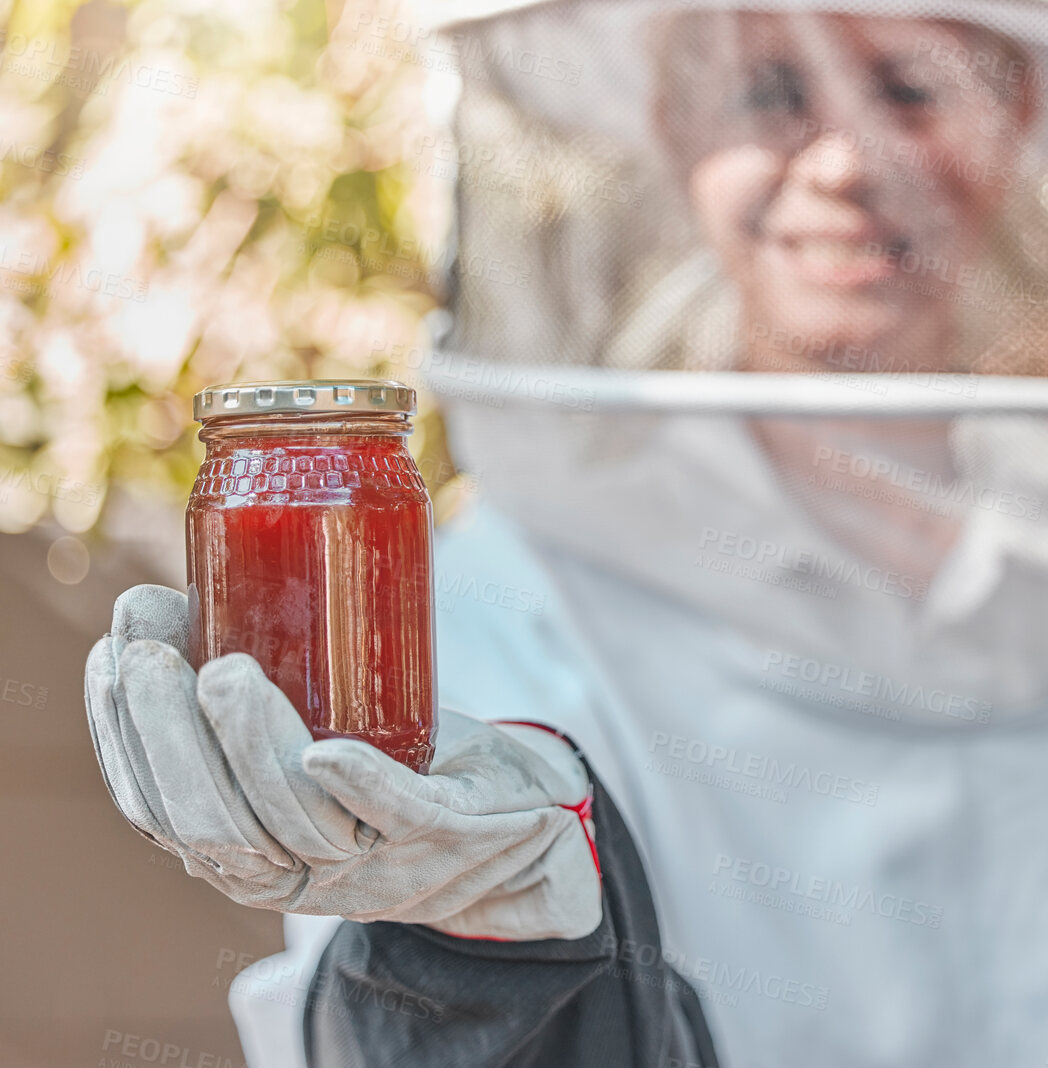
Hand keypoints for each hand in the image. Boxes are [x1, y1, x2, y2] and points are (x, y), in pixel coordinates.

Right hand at [84, 584, 602, 940]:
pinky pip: (392, 814)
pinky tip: (325, 752)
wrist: (521, 823)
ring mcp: (370, 859)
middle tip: (155, 655)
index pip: (157, 810)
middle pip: (210, 822)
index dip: (124, 737)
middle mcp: (295, 870)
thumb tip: (168, 589)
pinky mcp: (440, 834)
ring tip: (226, 672)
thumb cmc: (400, 762)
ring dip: (250, 745)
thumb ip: (253, 684)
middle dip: (169, 736)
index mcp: (247, 847)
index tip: (114, 653)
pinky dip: (356, 783)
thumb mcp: (313, 734)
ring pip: (291, 818)